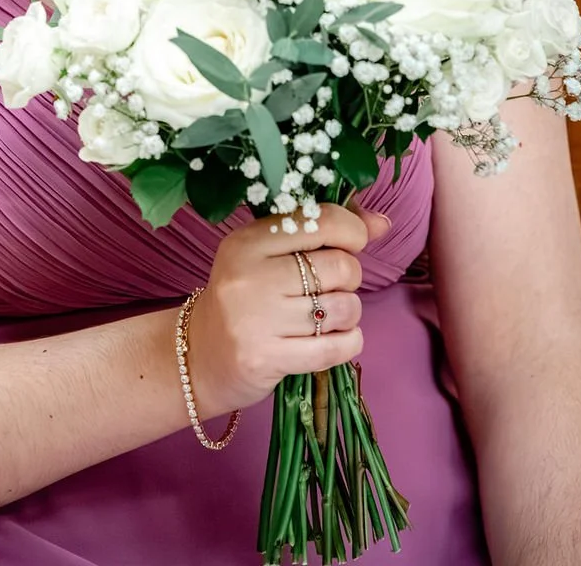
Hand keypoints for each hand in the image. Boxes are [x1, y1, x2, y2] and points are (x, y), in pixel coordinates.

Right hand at [186, 204, 389, 415]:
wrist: (199, 356)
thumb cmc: (244, 298)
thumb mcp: (270, 255)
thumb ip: (324, 232)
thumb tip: (381, 222)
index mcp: (248, 240)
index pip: (320, 221)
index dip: (352, 231)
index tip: (352, 243)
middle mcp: (249, 276)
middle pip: (338, 266)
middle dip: (350, 277)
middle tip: (332, 286)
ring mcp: (255, 319)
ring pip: (343, 308)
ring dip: (349, 313)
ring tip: (329, 315)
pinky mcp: (266, 358)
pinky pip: (336, 347)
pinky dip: (350, 342)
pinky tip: (337, 339)